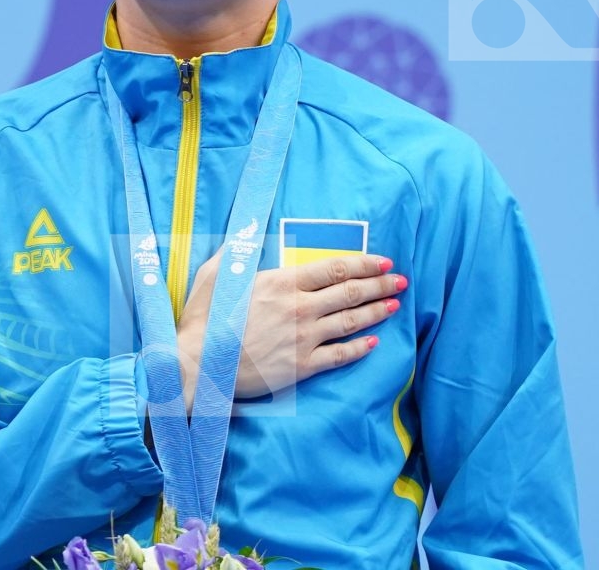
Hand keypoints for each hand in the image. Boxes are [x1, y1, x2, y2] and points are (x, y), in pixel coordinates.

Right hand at [175, 247, 404, 410]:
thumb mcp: (215, 273)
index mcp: (282, 282)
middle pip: (349, 292)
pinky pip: (340, 355)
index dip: (363, 264)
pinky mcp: (302, 366)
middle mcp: (299, 308)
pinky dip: (360, 348)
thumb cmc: (204, 319)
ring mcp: (303, 338)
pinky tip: (374, 342)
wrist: (199, 364)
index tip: (383, 261)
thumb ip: (236, 251)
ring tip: (395, 305)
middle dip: (378, 284)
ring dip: (376, 311)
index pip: (334, 268)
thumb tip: (245, 231)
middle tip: (399, 280)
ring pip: (350, 321)